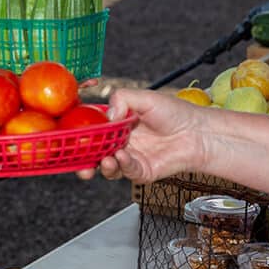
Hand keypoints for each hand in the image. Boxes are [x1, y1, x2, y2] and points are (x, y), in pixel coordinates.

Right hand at [77, 89, 203, 183]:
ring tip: (105, 159)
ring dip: (101, 164)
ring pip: (106, 166)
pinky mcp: (141, 171)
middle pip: (94, 152)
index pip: (94, 129)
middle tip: (78, 158)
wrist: (197, 132)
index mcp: (118, 123)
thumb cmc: (175, 113)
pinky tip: (121, 157)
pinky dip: (121, 165)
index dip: (81, 133)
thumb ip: (122, 99)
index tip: (71, 135)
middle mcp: (121, 141)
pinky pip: (126, 171)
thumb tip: (108, 114)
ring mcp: (130, 157)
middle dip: (82, 158)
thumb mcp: (145, 97)